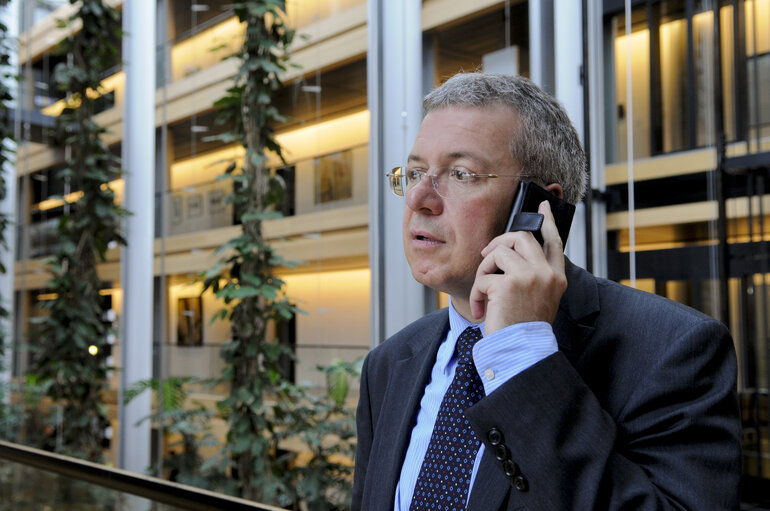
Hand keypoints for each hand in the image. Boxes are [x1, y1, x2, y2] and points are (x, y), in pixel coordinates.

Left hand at [469, 200, 566, 334]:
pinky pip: (484, 277)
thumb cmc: (524, 329)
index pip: (554, 241)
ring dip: (484, 271)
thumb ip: (531, 275)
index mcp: (557, 278)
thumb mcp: (538, 299)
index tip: (543, 206)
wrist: (521, 352)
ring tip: (484, 294)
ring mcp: (529, 276)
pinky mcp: (508, 284)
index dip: (548, 221)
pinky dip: (477, 294)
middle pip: (521, 237)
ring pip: (499, 252)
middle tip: (486, 255)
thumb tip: (509, 252)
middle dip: (499, 242)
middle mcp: (547, 274)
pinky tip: (482, 311)